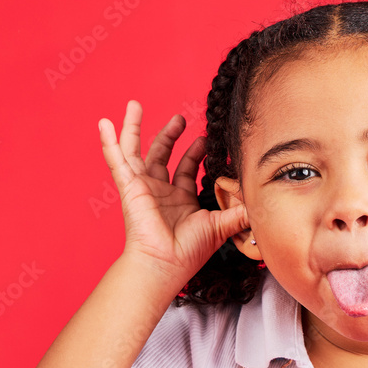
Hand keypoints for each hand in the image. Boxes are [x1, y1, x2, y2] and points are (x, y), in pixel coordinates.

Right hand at [98, 100, 248, 283]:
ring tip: (136, 105)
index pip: (187, 169)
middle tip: (181, 118)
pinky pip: (116, 160)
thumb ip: (240, 212)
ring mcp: (143, 187)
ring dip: (135, 128)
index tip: (206, 139)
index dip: (195, 153)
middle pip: (161, 155)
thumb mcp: (221, 226)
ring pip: (135, 151)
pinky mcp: (130, 186)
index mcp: (181, 200)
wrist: (166, 263)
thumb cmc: (190, 250)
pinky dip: (109, 142)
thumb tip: (262, 203)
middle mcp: (160, 191)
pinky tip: (104, 123)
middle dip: (170, 135)